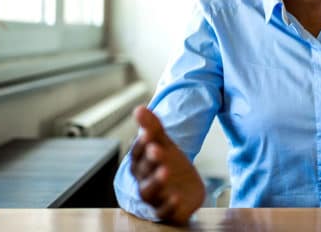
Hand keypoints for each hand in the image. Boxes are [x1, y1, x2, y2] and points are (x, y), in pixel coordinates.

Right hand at [130, 106, 204, 224]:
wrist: (183, 187)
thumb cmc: (168, 163)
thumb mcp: (164, 143)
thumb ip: (152, 127)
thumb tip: (139, 108)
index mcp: (140, 162)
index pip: (136, 152)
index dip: (141, 143)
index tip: (149, 132)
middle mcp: (143, 179)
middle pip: (142, 170)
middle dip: (150, 159)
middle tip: (157, 148)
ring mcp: (155, 196)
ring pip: (149, 191)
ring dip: (156, 181)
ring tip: (165, 170)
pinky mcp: (166, 210)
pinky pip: (163, 211)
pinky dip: (168, 205)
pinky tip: (175, 197)